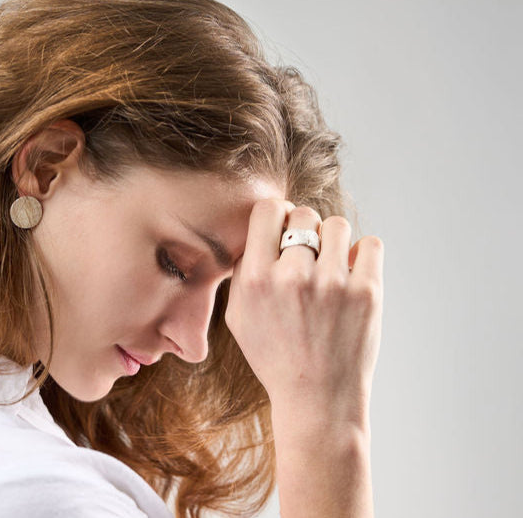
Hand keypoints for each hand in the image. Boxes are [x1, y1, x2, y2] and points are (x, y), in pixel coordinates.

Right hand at [224, 199, 383, 427]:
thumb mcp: (239, 317)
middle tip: (308, 256)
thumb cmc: (275, 357)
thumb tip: (260, 232)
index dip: (277, 215)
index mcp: (256, 279)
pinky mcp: (367, 292)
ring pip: (337, 225)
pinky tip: (352, 273)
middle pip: (304, 214)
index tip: (283, 230)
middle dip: (305, 230)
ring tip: (331, 266)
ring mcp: (333, 283)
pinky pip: (370, 245)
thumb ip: (244, 272)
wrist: (316, 399)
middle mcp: (292, 276)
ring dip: (334, 241)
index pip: (268, 210)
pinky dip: (362, 254)